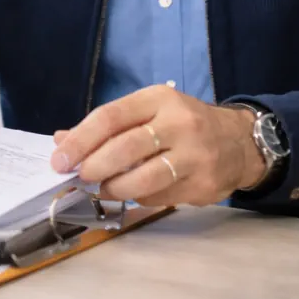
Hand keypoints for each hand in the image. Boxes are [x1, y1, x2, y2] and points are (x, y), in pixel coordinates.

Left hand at [48, 85, 265, 205]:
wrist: (239, 141)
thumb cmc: (182, 124)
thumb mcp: (148, 112)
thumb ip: (107, 126)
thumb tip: (61, 140)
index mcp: (158, 99)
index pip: (110, 117)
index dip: (80, 140)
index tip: (59, 159)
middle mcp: (179, 123)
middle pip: (126, 147)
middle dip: (94, 166)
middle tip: (79, 177)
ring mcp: (195, 155)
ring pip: (144, 178)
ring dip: (115, 188)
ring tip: (103, 189)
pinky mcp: (204, 184)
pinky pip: (161, 197)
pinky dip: (140, 198)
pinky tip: (134, 193)